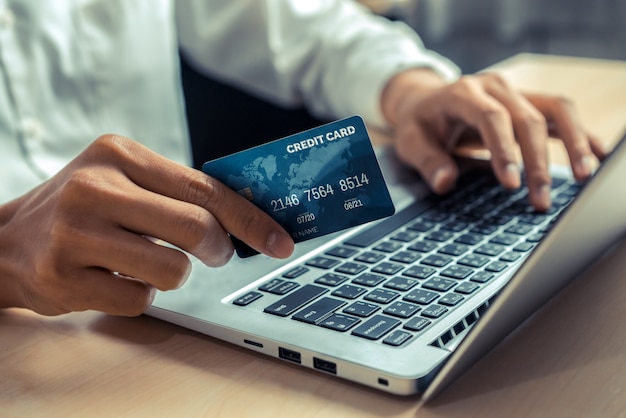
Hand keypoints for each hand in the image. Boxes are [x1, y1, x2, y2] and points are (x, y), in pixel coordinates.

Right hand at [0, 135, 293, 315]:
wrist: (6, 241)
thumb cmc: (81, 208)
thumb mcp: (121, 177)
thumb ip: (176, 191)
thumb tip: (244, 218)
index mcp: (118, 153)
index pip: (204, 188)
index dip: (250, 219)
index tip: (279, 241)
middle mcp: (95, 187)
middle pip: (195, 227)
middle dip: (216, 249)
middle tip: (213, 254)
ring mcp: (76, 233)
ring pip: (172, 269)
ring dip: (174, 274)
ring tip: (147, 262)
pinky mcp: (64, 277)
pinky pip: (139, 299)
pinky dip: (140, 294)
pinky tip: (116, 278)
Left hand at [381, 69, 606, 210]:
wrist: (426, 102)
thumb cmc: (420, 124)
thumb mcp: (410, 143)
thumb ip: (428, 162)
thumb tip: (445, 183)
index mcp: (463, 93)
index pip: (491, 118)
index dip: (505, 150)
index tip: (512, 184)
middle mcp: (495, 86)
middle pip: (527, 118)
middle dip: (537, 162)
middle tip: (540, 200)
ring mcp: (516, 92)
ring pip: (556, 109)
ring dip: (573, 143)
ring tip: (583, 177)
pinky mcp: (529, 103)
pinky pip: (561, 115)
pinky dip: (582, 134)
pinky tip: (597, 156)